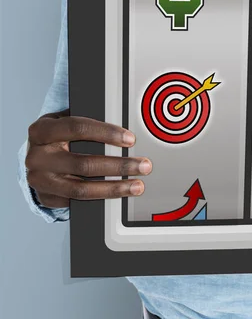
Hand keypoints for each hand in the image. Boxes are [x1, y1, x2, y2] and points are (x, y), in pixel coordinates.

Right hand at [26, 109, 151, 208]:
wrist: (35, 155)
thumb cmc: (58, 135)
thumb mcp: (66, 121)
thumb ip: (88, 121)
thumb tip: (124, 129)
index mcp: (41, 131)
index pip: (77, 128)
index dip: (106, 133)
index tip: (130, 139)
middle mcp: (36, 157)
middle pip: (83, 164)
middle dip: (119, 166)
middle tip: (143, 165)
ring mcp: (39, 180)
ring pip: (81, 189)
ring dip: (114, 188)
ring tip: (137, 186)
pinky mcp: (45, 198)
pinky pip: (76, 202)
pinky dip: (101, 199)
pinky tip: (119, 194)